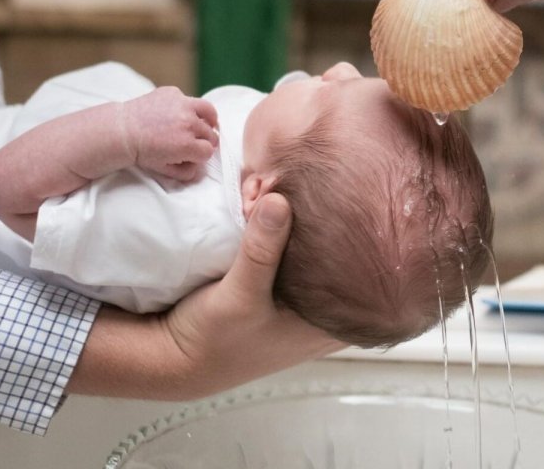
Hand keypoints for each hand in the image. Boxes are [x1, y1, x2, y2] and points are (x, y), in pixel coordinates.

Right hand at [68, 194, 344, 399]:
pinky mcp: (278, 287)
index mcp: (331, 324)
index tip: (359, 204)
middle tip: (330, 187)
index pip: (368, 277)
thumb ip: (262, 251)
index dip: (367, 242)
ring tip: (301, 188)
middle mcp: (323, 312)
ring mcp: (301, 300)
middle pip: (344, 258)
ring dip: (304, 224)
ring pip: (316, 252)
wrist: (175, 357)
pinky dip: (284, 230)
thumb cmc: (215, 340)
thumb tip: (280, 200)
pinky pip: (291, 251)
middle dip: (334, 224)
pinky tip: (278, 203)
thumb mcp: (240, 295)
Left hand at [121, 87, 218, 181]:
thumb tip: (199, 167)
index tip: (194, 154)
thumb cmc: (142, 152)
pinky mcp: (173, 93)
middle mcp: (188, 123)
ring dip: (208, 120)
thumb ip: (186, 172)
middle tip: (194, 142)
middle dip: (203, 140)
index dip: (201, 155)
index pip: (209, 151)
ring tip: (203, 124)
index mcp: (187, 145)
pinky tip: (178, 113)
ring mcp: (182, 105)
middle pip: (210, 134)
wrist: (122, 131)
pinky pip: (189, 100)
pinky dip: (187, 107)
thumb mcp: (164, 169)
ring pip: (209, 112)